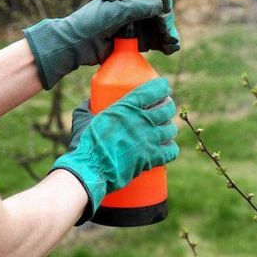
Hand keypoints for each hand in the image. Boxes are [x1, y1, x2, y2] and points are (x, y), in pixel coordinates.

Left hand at [23, 0, 179, 89]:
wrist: (75, 46)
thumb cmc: (89, 23)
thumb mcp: (114, 11)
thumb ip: (136, 7)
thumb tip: (159, 4)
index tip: (166, 7)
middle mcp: (132, 11)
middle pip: (158, 13)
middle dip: (166, 20)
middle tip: (167, 29)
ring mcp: (134, 28)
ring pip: (158, 28)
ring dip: (168, 33)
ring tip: (172, 41)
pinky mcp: (134, 44)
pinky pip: (153, 42)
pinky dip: (164, 44)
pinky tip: (170, 47)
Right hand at [51, 78, 178, 223]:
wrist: (90, 170)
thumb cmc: (86, 144)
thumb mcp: (84, 119)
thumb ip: (88, 108)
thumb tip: (90, 102)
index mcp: (127, 107)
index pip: (153, 90)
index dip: (162, 87)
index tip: (164, 87)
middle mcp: (142, 121)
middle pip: (166, 108)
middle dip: (168, 106)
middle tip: (165, 108)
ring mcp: (149, 139)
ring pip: (171, 129)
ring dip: (169, 128)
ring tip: (164, 129)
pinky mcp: (152, 157)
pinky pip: (172, 150)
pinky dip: (171, 148)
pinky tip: (167, 147)